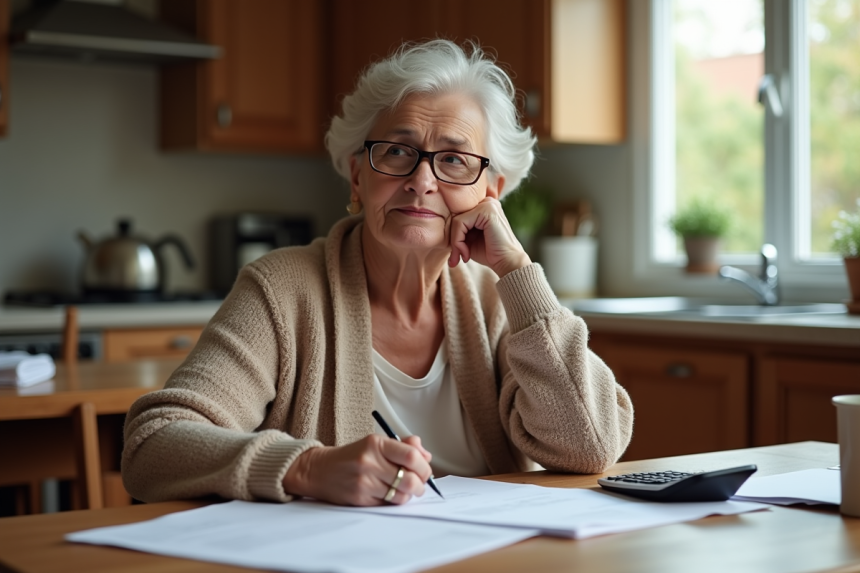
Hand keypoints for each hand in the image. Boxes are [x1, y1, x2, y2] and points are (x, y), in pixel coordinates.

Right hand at [282, 434, 432, 505]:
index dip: (424, 466)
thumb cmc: (352, 456)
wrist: (319, 470)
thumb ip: (403, 446)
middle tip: (419, 484)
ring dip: (408, 495)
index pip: (411, 456)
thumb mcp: (375, 443)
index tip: (425, 470)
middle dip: (420, 485)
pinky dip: (393, 501)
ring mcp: (364, 482)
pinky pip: (387, 504)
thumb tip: (426, 455)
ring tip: (403, 490)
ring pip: (401, 495)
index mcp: (376, 443)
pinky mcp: (360, 498)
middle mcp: (370, 462)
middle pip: (409, 479)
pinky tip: (388, 494)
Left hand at [448, 197, 530, 276]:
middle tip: (456, 258)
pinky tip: (466, 253)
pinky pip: (460, 223)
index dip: (454, 235)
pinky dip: (458, 241)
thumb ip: (458, 230)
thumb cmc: (489, 253)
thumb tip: (439, 229)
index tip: (457, 254)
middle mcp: (486, 202)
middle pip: (456, 217)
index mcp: (483, 207)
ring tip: (462, 256)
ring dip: (455, 242)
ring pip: (456, 220)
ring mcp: (487, 204)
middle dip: (453, 240)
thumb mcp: (469, 239)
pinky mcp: (486, 211)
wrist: (507, 263)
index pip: (459, 216)